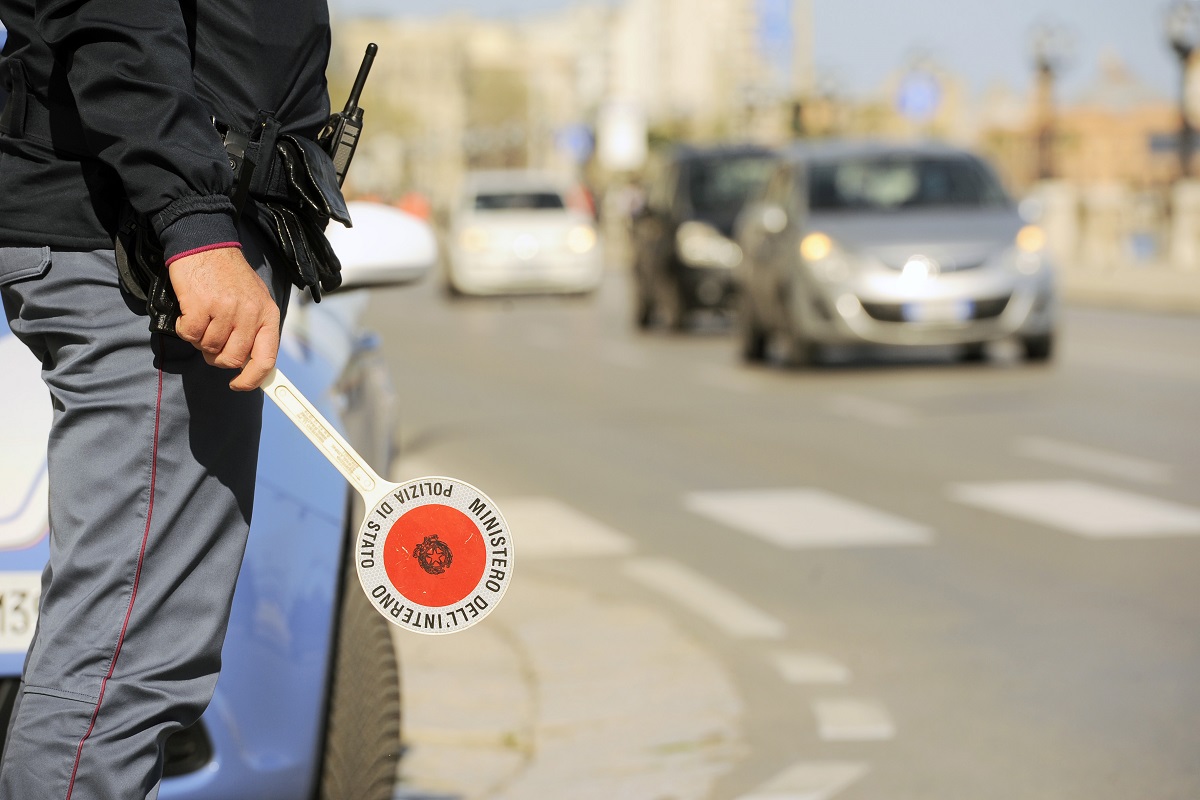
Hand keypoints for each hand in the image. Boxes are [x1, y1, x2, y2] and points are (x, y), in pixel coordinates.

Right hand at [169, 247, 279, 390]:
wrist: (206, 244)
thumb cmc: (229, 277)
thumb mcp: (255, 300)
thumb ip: (255, 330)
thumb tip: (251, 365)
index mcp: (268, 315)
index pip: (266, 359)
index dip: (252, 379)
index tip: (238, 385)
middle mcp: (250, 314)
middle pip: (233, 359)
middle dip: (218, 357)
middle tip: (211, 341)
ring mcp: (226, 310)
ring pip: (209, 348)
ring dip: (200, 339)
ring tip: (202, 317)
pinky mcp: (201, 305)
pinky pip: (190, 335)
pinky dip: (184, 329)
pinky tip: (189, 312)